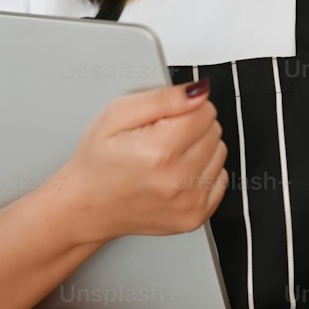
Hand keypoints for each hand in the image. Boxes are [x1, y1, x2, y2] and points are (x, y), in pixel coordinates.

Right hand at [60, 79, 228, 244]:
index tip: (163, 118)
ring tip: (166, 157)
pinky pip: (220, 179)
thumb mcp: (117, 114)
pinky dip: (202, 172)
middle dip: (191, 127)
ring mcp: (189, 203)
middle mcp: (177, 180)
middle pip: (214, 130)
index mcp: (158, 150)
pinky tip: (176, 174)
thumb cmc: (98, 161)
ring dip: (198, 149)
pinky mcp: (195, 217)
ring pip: (220, 152)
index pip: (204, 110)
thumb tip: (198, 92)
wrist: (87, 206)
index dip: (183, 107)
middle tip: (160, 138)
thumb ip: (162, 98)